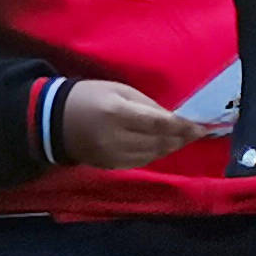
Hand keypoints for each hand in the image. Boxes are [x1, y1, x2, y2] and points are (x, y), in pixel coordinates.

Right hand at [57, 81, 196, 168]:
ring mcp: (113, 155)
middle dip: (182, 138)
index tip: (201, 126)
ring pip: (153, 154)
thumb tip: (173, 119)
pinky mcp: (110, 165)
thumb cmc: (89, 96)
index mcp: (118, 113)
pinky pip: (141, 162)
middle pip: (159, 141)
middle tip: (199, 133)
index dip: (183, 126)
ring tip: (185, 139)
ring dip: (172, 147)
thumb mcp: (118, 90)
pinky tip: (164, 147)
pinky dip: (156, 154)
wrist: (54, 121)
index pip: (159, 123)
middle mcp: (117, 138)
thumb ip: (146, 104)